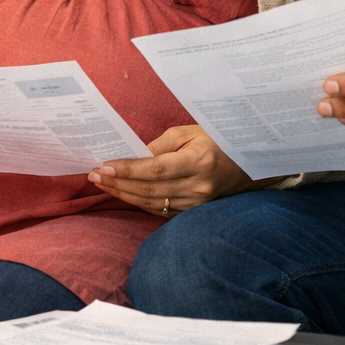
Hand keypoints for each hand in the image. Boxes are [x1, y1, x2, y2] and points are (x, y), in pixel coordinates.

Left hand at [87, 125, 255, 215]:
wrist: (250, 165)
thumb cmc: (219, 140)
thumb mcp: (192, 132)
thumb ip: (162, 144)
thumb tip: (134, 154)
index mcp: (199, 161)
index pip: (156, 169)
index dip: (128, 169)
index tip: (104, 166)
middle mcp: (198, 186)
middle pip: (149, 189)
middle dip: (118, 182)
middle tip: (94, 175)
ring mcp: (197, 203)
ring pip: (151, 202)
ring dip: (123, 194)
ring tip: (102, 184)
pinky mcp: (194, 211)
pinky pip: (160, 210)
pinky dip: (138, 203)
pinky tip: (123, 194)